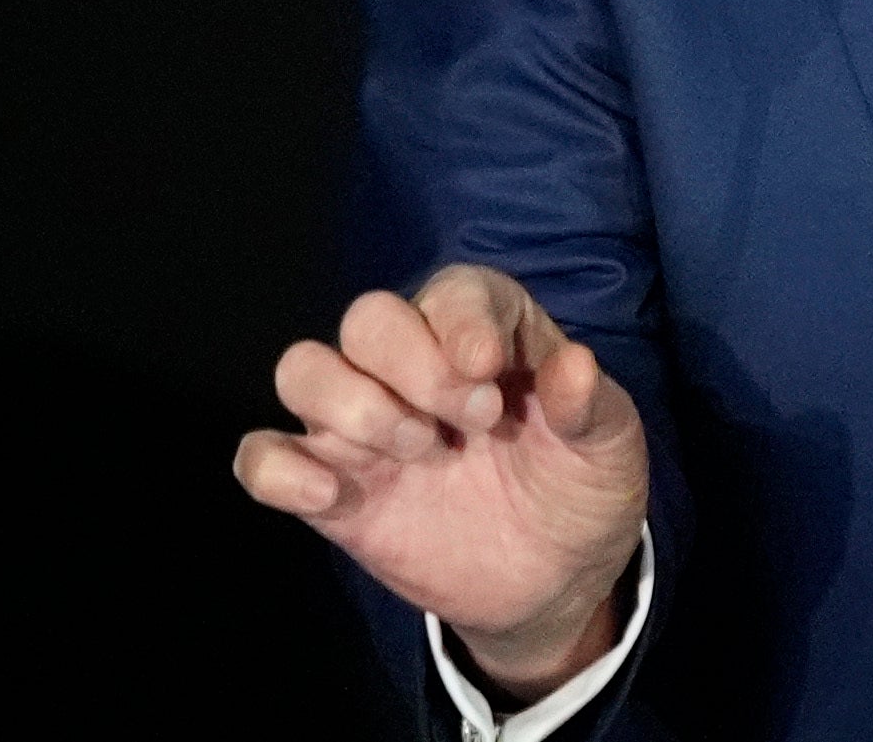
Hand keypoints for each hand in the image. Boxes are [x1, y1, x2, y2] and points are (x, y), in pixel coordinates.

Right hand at [234, 265, 649, 698]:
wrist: (554, 579)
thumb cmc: (579, 487)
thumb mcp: (609, 445)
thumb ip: (590, 404)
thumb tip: (575, 364)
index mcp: (486, 335)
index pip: (454, 292)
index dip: (461, 322)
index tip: (488, 373)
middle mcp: (415, 366)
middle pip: (368, 319)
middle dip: (410, 363)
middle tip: (472, 421)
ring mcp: (367, 427)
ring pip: (303, 370)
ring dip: (348, 404)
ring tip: (416, 450)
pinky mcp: (333, 490)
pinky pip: (263, 458)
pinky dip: (277, 468)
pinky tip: (333, 494)